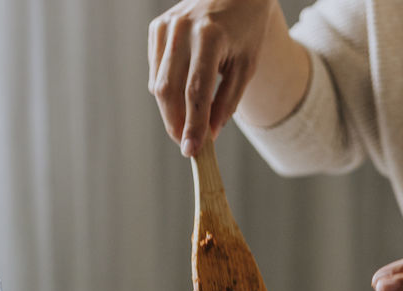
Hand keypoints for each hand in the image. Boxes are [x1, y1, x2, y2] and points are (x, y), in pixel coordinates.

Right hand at [149, 0, 276, 156]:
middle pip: (170, 90)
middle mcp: (182, 28)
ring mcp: (166, 26)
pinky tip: (182, 92)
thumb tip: (208, 135)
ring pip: (158, 84)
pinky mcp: (157, 27)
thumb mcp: (246, 67)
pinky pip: (156, 71)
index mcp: (209, 37)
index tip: (191, 151)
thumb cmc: (246, 30)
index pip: (196, 91)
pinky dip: (167, 89)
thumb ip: (227, 102)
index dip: (192, 125)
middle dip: (176, 123)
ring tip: (188, 121)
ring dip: (171, 110)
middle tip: (187, 144)